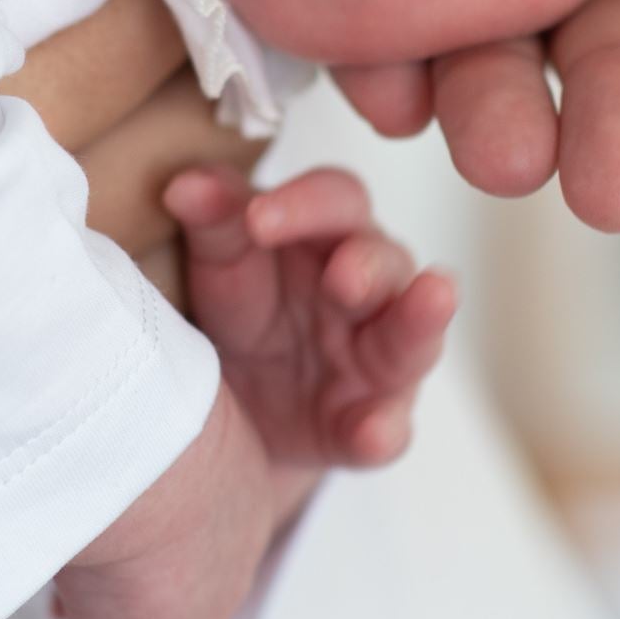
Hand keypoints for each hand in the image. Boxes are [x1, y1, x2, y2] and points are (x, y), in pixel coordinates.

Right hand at [50, 385, 279, 618]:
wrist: (146, 441)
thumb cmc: (146, 389)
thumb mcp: (155, 386)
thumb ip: (129, 390)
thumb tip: (83, 363)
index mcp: (233, 481)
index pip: (209, 531)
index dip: (180, 555)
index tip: (150, 568)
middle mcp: (224, 553)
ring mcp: (188, 607)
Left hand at [168, 165, 455, 468]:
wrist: (239, 409)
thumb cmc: (245, 310)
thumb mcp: (223, 263)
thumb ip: (213, 221)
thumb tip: (185, 186)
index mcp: (330, 237)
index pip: (336, 201)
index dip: (305, 203)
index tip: (257, 218)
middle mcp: (369, 290)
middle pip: (386, 262)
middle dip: (370, 266)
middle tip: (344, 276)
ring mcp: (376, 361)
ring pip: (412, 338)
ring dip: (419, 322)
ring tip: (434, 300)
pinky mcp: (367, 425)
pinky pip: (387, 429)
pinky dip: (382, 432)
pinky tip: (373, 433)